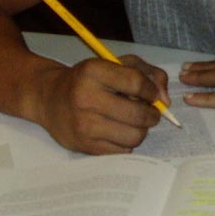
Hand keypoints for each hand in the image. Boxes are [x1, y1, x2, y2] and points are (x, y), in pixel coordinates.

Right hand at [32, 55, 167, 153]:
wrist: (49, 98)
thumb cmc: (90, 80)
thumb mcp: (117, 64)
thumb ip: (148, 74)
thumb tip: (165, 100)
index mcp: (92, 72)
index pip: (136, 83)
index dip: (152, 91)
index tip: (153, 95)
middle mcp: (84, 98)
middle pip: (138, 114)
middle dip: (152, 115)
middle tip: (150, 112)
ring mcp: (83, 125)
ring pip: (134, 136)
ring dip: (141, 130)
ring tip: (133, 122)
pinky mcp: (83, 146)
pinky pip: (123, 151)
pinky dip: (127, 142)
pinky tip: (118, 132)